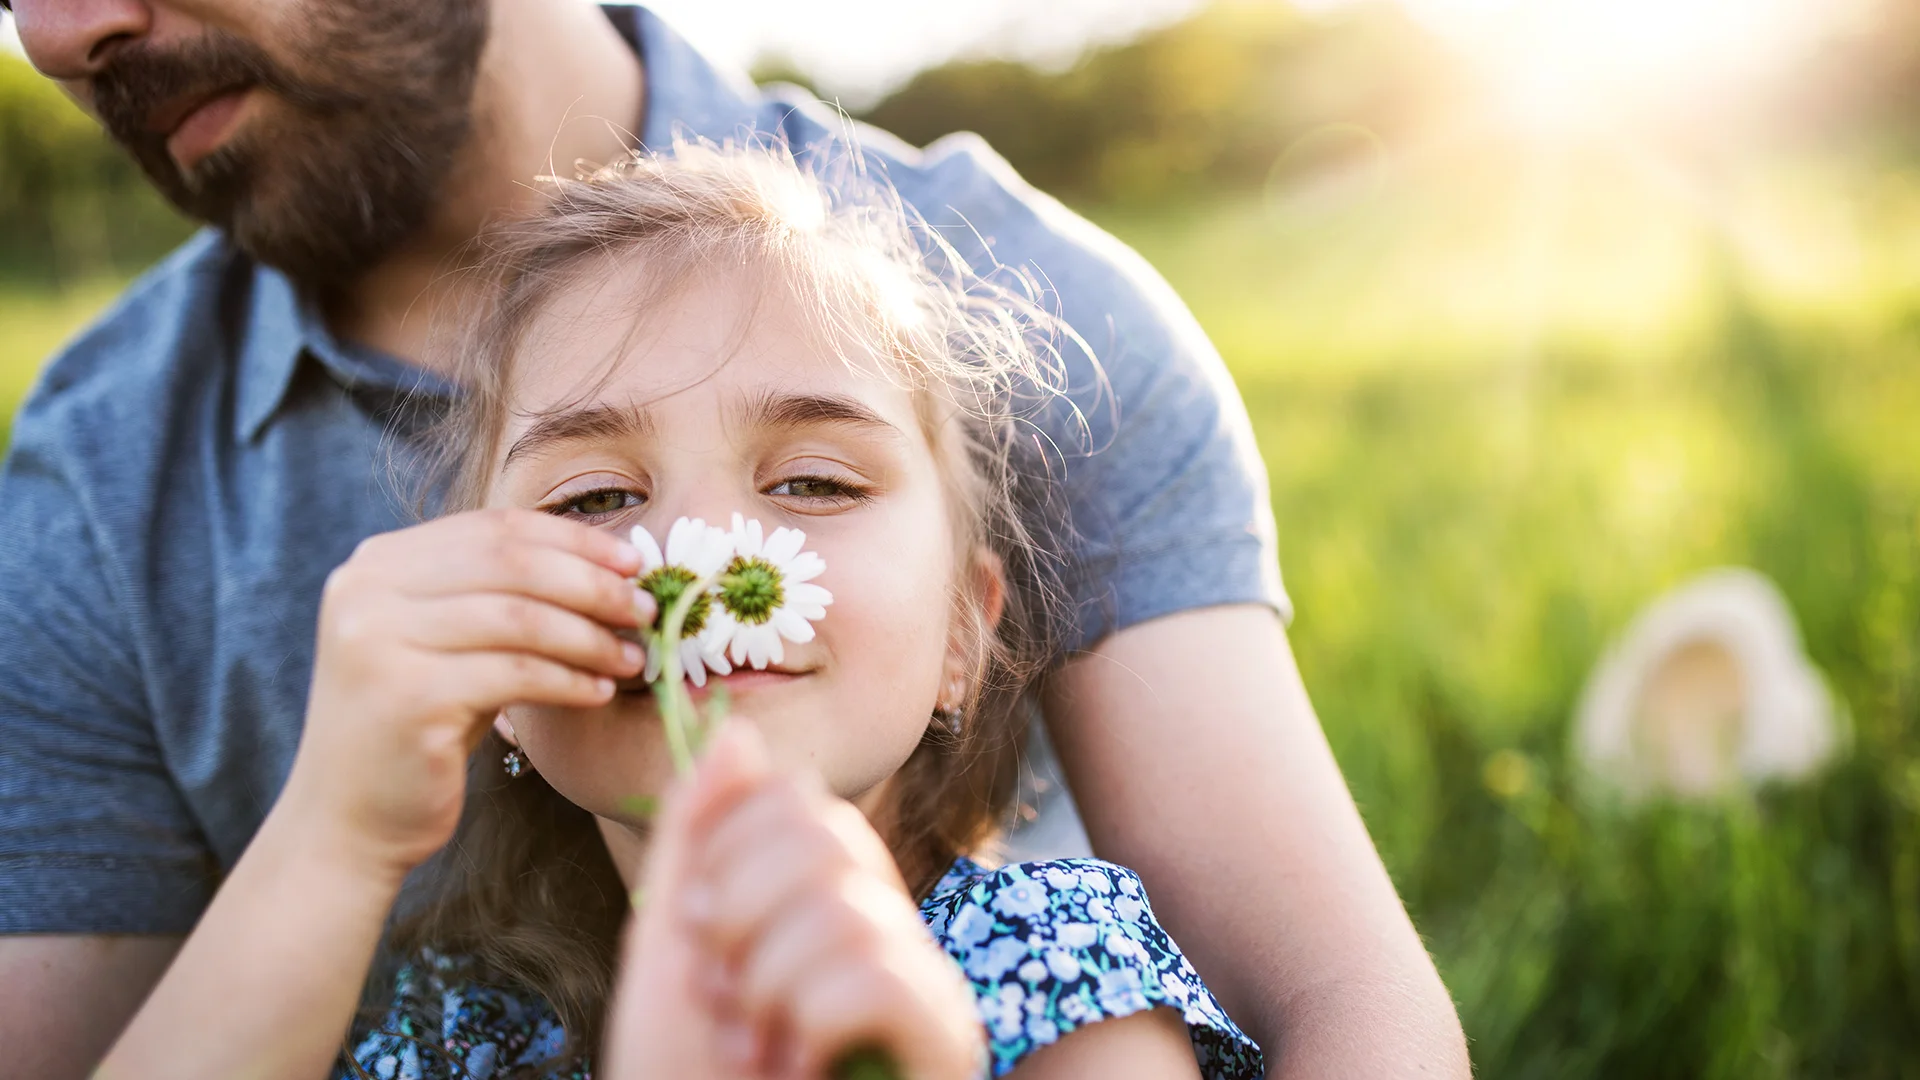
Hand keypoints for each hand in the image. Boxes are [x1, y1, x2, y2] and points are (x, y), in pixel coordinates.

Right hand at [276, 508, 652, 880]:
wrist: (351, 822)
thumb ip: (502, 595)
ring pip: (521, 618)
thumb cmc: (421, 727)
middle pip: (512, 563)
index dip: (574, 540)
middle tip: (646, 609)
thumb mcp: (454, 644)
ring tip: (633, 658)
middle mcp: (367, 590)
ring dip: (590, 636)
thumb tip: (611, 563)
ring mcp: (380, 641)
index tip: (633, 561)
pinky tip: (599, 693)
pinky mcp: (407, 696)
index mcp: (378, 562)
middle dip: (592, 584)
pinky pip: (516, 673)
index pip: (495, 527)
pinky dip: (569, 680)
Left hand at [603, 724, 984, 1079]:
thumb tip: (737, 727)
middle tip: (721, 997)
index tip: (696, 935)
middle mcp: (889, 926)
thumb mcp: (671, 947)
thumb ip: (701, 836)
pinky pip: (874, 972)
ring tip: (754, 1048)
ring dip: (762, 984)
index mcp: (827, 896)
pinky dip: (806, 1022)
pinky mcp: (943, 1038)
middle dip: (738, 915)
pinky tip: (795, 1070)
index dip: (727, 852)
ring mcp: (923, 982)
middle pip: (825, 832)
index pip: (798, 797)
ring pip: (842, 904)